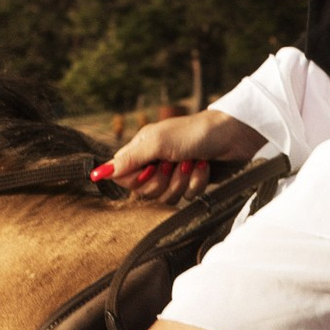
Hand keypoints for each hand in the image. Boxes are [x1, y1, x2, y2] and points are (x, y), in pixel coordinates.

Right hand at [91, 108, 261, 199]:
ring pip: (166, 197)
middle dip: (162, 181)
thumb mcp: (157, 143)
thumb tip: (98, 173)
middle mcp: (154, 162)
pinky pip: (187, 196)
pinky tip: (203, 167)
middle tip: (173, 163)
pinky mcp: (191, 182)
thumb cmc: (193, 132)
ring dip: (182, 181)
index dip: (136, 178)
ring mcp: (173, 173)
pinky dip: (197, 182)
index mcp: (141, 149)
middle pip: (144, 191)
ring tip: (192, 163)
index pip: (122, 176)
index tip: (151, 168)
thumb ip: (128, 160)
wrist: (232, 136)